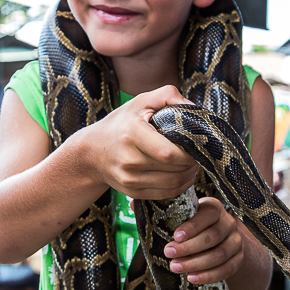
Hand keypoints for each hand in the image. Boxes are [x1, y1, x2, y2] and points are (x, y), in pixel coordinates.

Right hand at [86, 85, 197, 199]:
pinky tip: (182, 175)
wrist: (92, 151)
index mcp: (132, 134)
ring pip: (173, 184)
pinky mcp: (132, 192)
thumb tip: (193, 108)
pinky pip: (165, 194)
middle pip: (175, 170)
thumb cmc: (121, 124)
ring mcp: (129, 179)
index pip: (169, 153)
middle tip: (197, 153)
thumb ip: (168, 95)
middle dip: (193, 162)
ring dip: (189, 175)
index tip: (196, 143)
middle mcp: (129, 160)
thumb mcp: (141, 101)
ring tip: (191, 163)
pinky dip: (180, 186)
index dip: (189, 152)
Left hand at [163, 197, 243, 284]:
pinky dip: (209, 276)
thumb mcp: (183, 216)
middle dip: (189, 248)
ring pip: (220, 255)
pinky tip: (192, 278)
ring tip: (176, 267)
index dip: (193, 226)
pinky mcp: (238, 259)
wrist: (219, 241)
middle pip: (213, 236)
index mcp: (214, 208)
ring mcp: (236, 242)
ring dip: (196, 263)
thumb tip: (134, 204)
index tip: (175, 236)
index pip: (208, 214)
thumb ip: (163, 212)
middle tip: (169, 254)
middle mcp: (229, 223)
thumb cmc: (192, 226)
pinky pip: (227, 269)